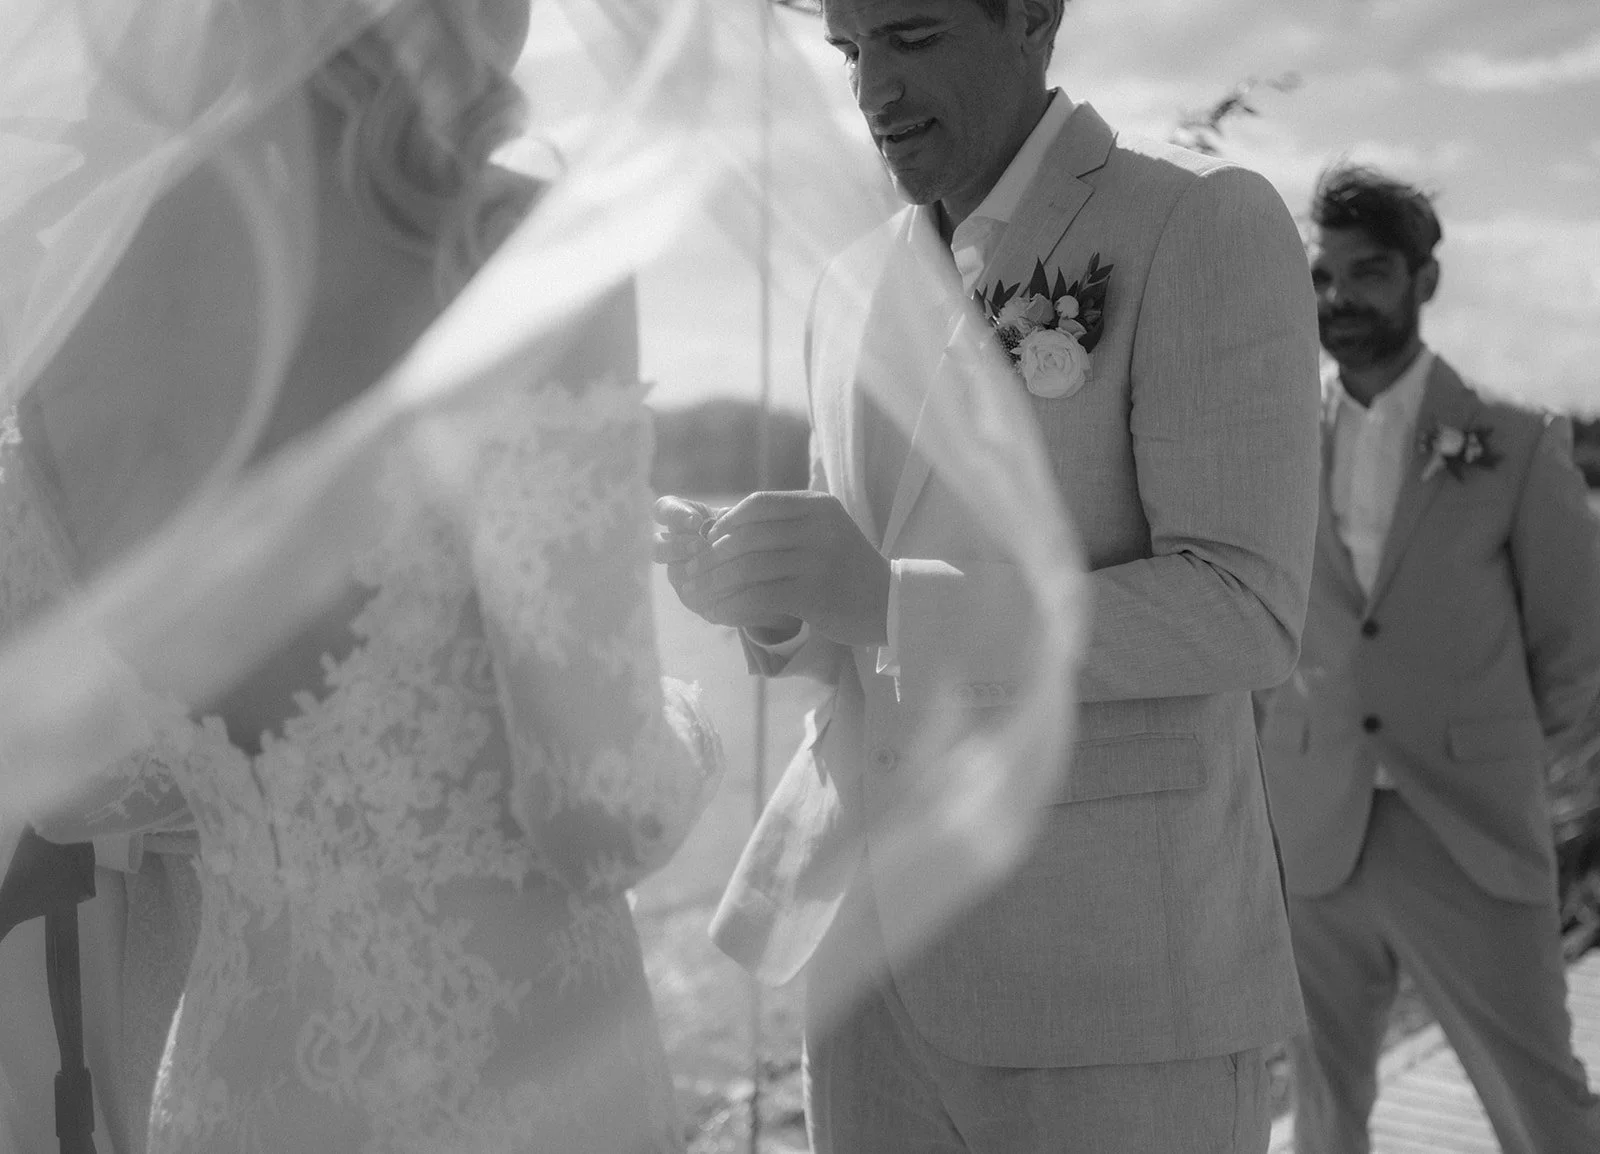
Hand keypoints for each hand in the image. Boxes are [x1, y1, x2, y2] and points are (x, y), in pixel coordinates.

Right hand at [653, 496, 801, 636]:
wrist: (763, 570)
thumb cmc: (748, 536)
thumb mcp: (741, 520)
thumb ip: (729, 517)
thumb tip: (725, 518)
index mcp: (682, 523)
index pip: (662, 510)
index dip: (674, 514)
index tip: (696, 521)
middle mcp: (674, 551)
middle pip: (657, 545)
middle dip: (677, 546)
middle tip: (700, 546)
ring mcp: (682, 576)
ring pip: (674, 573)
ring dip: (693, 569)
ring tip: (717, 569)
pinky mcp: (695, 599)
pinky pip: (695, 597)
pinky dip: (713, 592)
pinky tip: (731, 589)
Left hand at [679, 491, 888, 646]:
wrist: (889, 604)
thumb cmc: (844, 569)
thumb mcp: (820, 533)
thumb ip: (780, 526)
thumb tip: (717, 523)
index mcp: (818, 506)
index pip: (758, 503)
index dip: (726, 521)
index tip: (708, 541)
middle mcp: (819, 528)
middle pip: (747, 536)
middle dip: (711, 556)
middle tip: (690, 573)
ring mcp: (817, 561)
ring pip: (748, 568)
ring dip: (715, 584)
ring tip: (698, 596)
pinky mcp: (813, 595)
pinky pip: (758, 597)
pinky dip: (731, 606)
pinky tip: (718, 614)